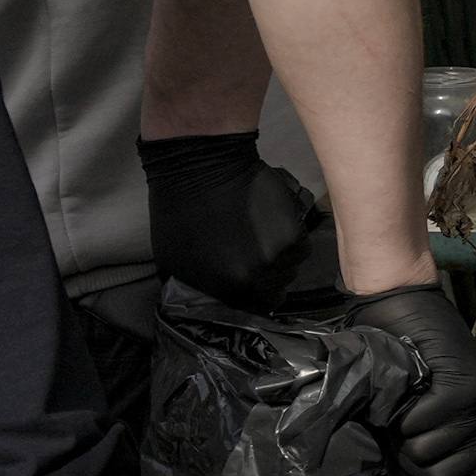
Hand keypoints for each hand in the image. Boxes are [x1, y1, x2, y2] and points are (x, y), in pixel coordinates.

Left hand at [143, 133, 344, 311]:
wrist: (202, 167)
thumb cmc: (180, 211)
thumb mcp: (174, 261)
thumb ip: (202, 285)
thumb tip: (217, 296)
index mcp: (228, 288)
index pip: (258, 307)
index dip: (256, 294)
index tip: (252, 279)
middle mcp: (258, 279)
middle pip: (278, 287)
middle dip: (268, 273)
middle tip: (254, 249)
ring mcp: (279, 257)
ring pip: (292, 265)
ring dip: (281, 254)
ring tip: (262, 232)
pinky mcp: (293, 233)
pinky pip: (300, 244)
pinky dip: (291, 234)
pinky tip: (271, 219)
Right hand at [342, 283, 475, 475]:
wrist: (399, 308)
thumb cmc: (401, 372)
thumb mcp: (406, 434)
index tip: (427, 469)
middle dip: (414, 460)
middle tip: (410, 426)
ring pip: (432, 458)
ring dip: (406, 435)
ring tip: (410, 405)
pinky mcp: (469, 387)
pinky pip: (426, 429)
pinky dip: (406, 415)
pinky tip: (411, 392)